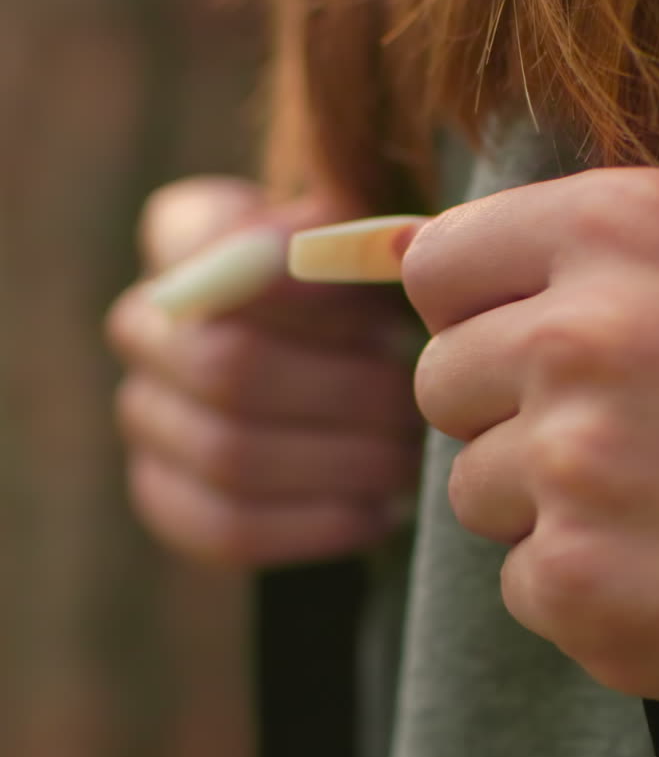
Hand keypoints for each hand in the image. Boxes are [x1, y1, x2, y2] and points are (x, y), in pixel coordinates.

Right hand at [107, 177, 422, 566]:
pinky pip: (230, 528)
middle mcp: (144, 326)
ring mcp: (144, 418)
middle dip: (340, 394)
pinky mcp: (164, 497)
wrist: (336, 393)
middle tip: (416, 408)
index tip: (379, 302)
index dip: (291, 281)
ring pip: (232, 456)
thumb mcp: (367, 251)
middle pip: (228, 368)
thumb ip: (366, 227)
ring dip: (337, 464)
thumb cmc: (363, 308)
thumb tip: (389, 245)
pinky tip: (377, 513)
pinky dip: (315, 525)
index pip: (209, 249)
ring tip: (404, 463)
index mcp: (182, 241)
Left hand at [402, 167, 658, 710]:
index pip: (441, 265)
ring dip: (545, 507)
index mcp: (625, 230)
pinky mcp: (574, 581)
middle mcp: (584, 339)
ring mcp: (572, 468)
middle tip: (609, 436)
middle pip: (438, 382)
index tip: (527, 337)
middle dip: (502, 414)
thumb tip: (402, 255)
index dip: (478, 310)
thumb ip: (583, 263)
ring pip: (473, 489)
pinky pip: (520, 580)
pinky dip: (582, 589)